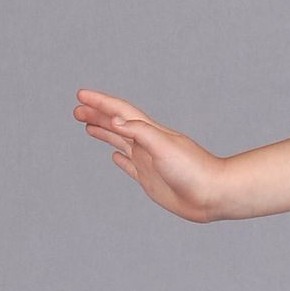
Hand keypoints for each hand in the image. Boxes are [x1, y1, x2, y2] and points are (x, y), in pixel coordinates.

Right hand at [73, 89, 225, 221]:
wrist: (213, 194)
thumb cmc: (193, 170)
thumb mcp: (164, 146)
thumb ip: (140, 132)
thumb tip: (116, 121)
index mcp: (150, 132)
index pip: (120, 112)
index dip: (100, 102)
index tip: (80, 95)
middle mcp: (147, 144)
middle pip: (117, 124)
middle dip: (97, 115)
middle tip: (76, 110)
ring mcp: (148, 161)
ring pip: (120, 142)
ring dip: (104, 132)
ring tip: (88, 126)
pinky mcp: (150, 179)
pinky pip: (130, 166)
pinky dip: (120, 159)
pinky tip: (114, 156)